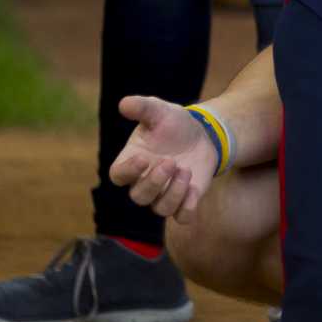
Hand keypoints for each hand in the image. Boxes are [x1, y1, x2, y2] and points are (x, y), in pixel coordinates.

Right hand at [107, 95, 217, 221]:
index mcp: (132, 161)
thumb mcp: (160, 111)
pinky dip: (188, 208)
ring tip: (186, 170)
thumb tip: (124, 104)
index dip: (128, 171)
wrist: (203, 135)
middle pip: (139, 196)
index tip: (143, 158)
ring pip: (160, 209)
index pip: (118, 175)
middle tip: (172, 162)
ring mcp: (164, 194)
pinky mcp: (185, 201)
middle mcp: (144, 181)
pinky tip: (194, 190)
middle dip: (154, 182)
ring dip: (174, 193)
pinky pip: (182, 217)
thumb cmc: (174, 124)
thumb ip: (142, 108)